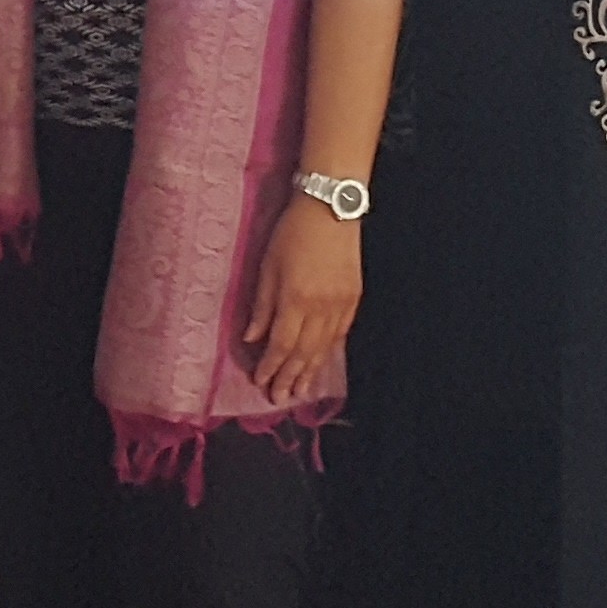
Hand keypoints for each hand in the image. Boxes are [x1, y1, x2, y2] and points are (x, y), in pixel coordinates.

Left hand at [242, 200, 362, 410]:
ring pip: (323, 348)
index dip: (270, 366)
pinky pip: (339, 334)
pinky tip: (321, 364)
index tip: (260, 382)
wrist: (332, 209)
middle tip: (279, 398)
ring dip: (309, 372)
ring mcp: (340, 305)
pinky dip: (328, 353)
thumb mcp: (267, 266)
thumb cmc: (292, 233)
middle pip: (302, 352)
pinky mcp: (354, 298)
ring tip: (300, 392)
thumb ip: (262, 305)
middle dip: (289, 377)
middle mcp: (320, 309)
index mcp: (294, 300)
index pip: (280, 344)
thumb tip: (252, 338)